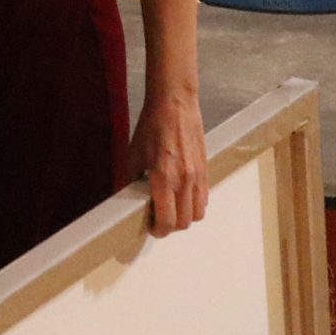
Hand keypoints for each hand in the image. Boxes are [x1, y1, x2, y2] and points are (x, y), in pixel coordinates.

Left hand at [130, 89, 207, 236]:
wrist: (175, 103)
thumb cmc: (152, 126)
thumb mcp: (133, 155)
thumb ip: (132, 180)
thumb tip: (130, 198)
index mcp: (163, 178)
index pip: (168, 221)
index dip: (159, 231)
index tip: (152, 228)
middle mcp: (184, 180)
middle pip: (184, 222)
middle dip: (171, 226)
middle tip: (159, 220)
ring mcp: (198, 175)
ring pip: (198, 213)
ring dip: (185, 217)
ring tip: (172, 208)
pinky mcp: (206, 169)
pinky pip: (204, 197)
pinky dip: (195, 203)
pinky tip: (182, 195)